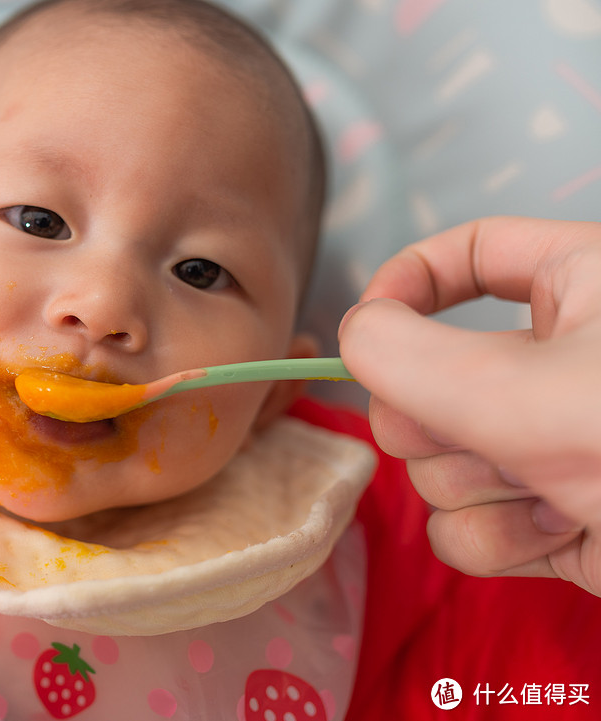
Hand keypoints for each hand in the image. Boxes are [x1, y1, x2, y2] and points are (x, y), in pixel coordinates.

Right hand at [337, 216, 600, 596]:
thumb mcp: (529, 392)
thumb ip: (409, 356)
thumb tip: (352, 338)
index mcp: (579, 285)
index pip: (465, 255)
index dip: (401, 285)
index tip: (363, 333)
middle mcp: (557, 361)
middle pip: (427, 375)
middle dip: (441, 421)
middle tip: (489, 434)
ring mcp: (550, 446)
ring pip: (438, 458)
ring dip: (477, 486)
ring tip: (552, 492)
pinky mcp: (550, 518)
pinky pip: (464, 523)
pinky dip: (496, 538)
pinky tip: (555, 534)